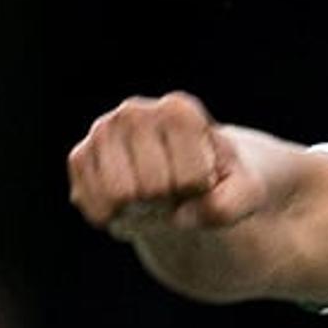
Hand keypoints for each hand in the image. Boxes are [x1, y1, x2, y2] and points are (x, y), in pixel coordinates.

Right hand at [66, 92, 267, 237]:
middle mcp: (135, 112)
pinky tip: (129, 204)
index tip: (203, 177)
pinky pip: (93, 203)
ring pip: (119, 195)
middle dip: (169, 200)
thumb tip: (180, 216)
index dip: (200, 191)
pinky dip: (114, 217)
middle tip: (175, 189)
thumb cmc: (219, 182)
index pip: (190, 178)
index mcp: (179, 111)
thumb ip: (230, 205)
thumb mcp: (246, 194)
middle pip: (152, 187)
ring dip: (141, 209)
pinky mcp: (80, 157)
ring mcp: (103, 131)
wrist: (188, 181)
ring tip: (154, 193)